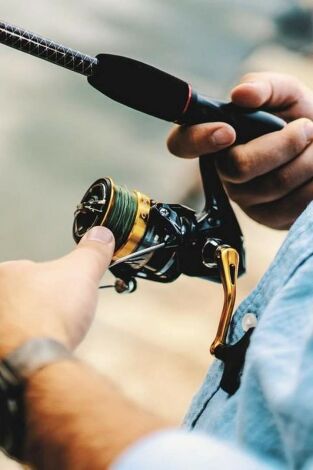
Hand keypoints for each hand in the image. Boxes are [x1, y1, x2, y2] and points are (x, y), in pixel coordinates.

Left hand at [0, 226, 114, 355]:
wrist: (37, 360)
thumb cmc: (46, 317)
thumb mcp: (81, 273)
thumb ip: (91, 252)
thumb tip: (101, 236)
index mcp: (5, 273)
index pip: (27, 270)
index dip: (49, 281)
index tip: (60, 292)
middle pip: (20, 296)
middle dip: (39, 304)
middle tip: (55, 313)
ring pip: (15, 321)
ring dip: (31, 326)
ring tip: (49, 332)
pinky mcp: (1, 351)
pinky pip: (14, 345)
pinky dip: (27, 346)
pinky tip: (40, 349)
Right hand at [167, 72, 312, 228]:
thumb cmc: (298, 119)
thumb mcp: (285, 93)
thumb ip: (264, 86)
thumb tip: (240, 94)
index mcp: (217, 137)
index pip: (183, 144)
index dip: (198, 139)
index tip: (228, 131)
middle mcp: (223, 170)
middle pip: (239, 166)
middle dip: (283, 144)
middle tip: (305, 128)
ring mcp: (244, 197)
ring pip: (274, 184)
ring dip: (307, 160)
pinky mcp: (266, 217)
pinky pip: (292, 204)